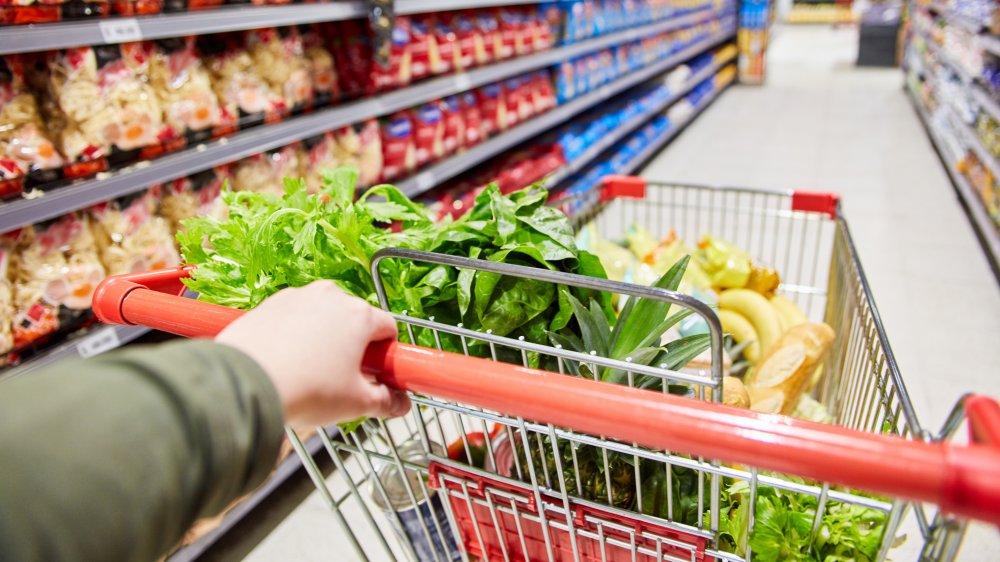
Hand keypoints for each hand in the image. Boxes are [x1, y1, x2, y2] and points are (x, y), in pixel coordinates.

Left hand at [216, 281, 410, 425]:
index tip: (377, 372)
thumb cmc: (306, 389)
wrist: (246, 383)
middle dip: (353, 344)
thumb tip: (401, 404)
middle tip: (342, 377)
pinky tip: (285, 361)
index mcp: (359, 315)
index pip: (388, 327)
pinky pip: (291, 316)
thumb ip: (386, 402)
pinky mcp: (268, 303)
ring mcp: (297, 296)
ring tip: (309, 371)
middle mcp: (330, 296)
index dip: (385, 353)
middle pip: (354, 319)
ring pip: (321, 316)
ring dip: (323, 337)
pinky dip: (294, 333)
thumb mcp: (356, 403)